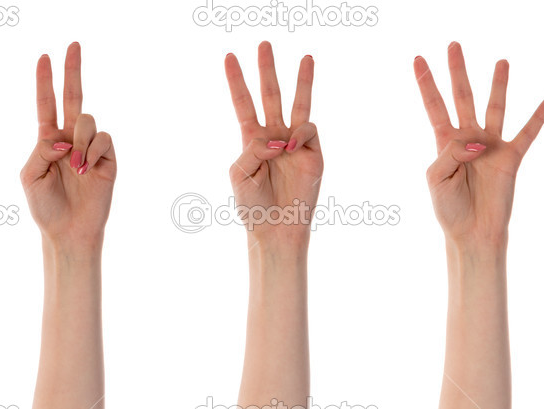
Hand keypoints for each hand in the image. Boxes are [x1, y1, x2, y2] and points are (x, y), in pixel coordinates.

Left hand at [20, 42, 115, 249]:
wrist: (69, 231)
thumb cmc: (45, 206)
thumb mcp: (30, 176)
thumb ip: (41, 149)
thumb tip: (64, 138)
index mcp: (48, 140)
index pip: (47, 103)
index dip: (45, 81)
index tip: (44, 57)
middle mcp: (70, 138)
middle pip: (74, 97)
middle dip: (73, 70)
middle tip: (73, 44)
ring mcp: (91, 147)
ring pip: (87, 121)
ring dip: (78, 141)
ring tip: (75, 167)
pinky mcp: (108, 159)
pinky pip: (103, 138)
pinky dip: (92, 150)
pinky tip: (86, 168)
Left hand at [224, 42, 321, 247]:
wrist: (275, 229)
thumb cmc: (252, 205)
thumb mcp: (238, 173)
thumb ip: (252, 147)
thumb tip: (279, 137)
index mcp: (251, 140)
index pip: (243, 103)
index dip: (236, 81)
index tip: (229, 57)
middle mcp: (274, 137)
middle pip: (270, 95)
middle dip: (267, 70)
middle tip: (264, 44)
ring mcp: (295, 144)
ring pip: (299, 104)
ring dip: (303, 81)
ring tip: (307, 58)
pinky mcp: (314, 153)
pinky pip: (308, 130)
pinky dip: (298, 134)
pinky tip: (289, 148)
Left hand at [414, 42, 543, 245]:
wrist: (472, 232)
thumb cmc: (449, 208)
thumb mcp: (437, 178)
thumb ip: (450, 153)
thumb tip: (477, 141)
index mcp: (444, 143)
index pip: (434, 105)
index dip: (426, 83)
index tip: (418, 59)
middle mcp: (468, 139)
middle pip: (462, 96)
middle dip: (457, 71)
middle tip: (454, 44)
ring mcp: (491, 146)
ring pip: (495, 107)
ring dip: (498, 84)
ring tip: (501, 61)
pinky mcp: (511, 158)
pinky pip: (527, 132)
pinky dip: (539, 115)